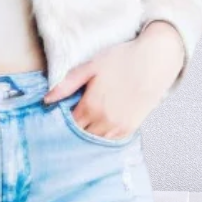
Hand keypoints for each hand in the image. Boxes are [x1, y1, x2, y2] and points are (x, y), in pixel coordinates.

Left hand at [42, 21, 184, 138]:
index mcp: (91, 107)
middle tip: (70, 123)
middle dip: (73, 130)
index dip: (61, 122)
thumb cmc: (122, 59)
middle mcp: (103, 121)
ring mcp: (118, 127)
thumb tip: (46, 100)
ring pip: (94, 141)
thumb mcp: (91, 67)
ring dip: (87, 136)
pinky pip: (110, 142)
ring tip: (84, 125)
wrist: (155, 61)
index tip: (58, 117)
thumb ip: (67, 84)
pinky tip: (98, 129)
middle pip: (80, 136)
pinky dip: (102, 137)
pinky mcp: (130, 129)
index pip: (68, 125)